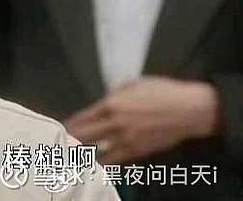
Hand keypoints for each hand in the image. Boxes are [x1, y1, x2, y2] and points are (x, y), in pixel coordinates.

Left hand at [64, 77, 219, 163]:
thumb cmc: (163, 92)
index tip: (60, 129)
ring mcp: (125, 139)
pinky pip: (115, 160)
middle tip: (58, 144)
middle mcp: (114, 123)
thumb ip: (116, 94)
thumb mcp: (134, 84)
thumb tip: (106, 100)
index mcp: (111, 104)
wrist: (189, 110)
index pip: (82, 118)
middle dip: (69, 141)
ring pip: (96, 152)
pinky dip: (104, 163)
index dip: (69, 125)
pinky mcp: (138, 151)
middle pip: (83, 136)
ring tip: (72, 157)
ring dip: (83, 154)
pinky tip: (95, 165)